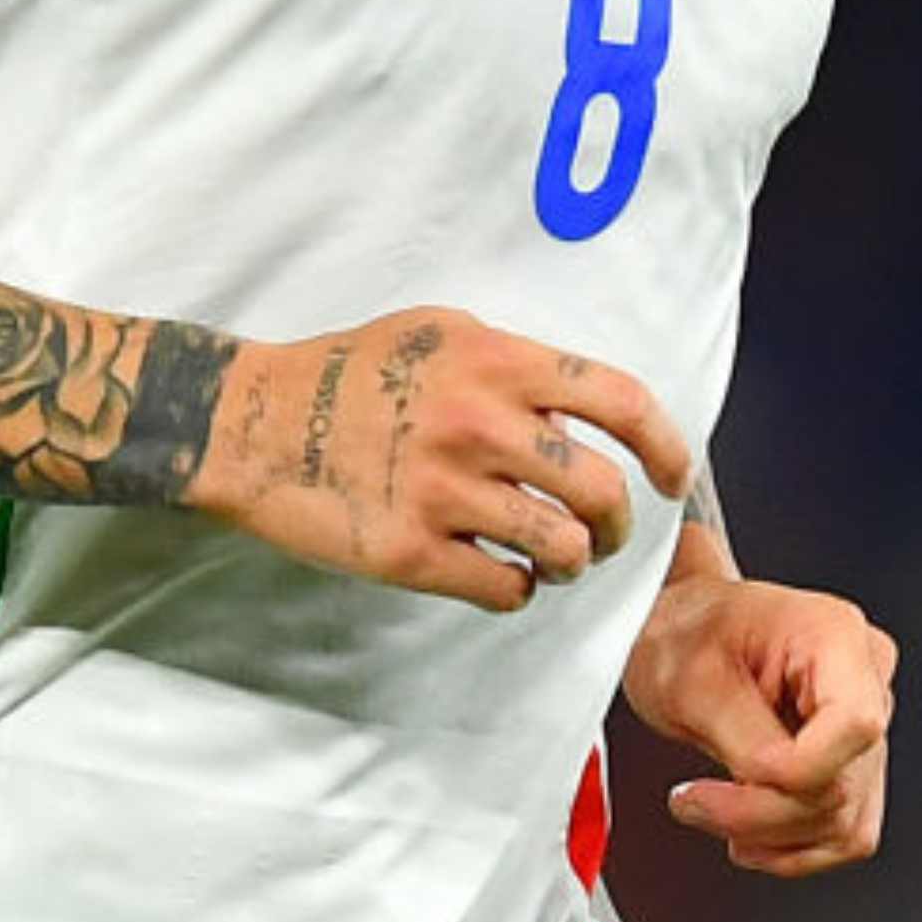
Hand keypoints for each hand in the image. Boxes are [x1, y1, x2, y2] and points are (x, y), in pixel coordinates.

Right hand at [185, 306, 690, 611]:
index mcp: (496, 360)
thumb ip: (513, 364)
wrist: (251, 423)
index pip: (621, 400)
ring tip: (553, 558)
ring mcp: (444, 490)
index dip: (665, 444)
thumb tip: (581, 409)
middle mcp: (480, 422)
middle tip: (602, 535)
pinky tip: (502, 573)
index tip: (670, 476)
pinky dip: (519, 590)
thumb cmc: (349, 371)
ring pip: (561, 548)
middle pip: (602, 489)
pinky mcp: (411, 551)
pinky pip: (505, 588)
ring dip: (571, 562)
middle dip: (617, 525)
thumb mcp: (440, 332)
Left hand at [623, 572, 895, 874]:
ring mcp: (865, 729)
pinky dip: (790, 849)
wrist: (684, 636)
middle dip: (761, 810)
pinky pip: (843, 834)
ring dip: (772, 836)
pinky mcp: (853, 769)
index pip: (854, 725)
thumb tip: (771, 785)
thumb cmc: (686, 635)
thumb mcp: (690, 678)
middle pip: (843, 784)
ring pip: (845, 822)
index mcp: (836, 635)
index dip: (796, 769)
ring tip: (711, 810)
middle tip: (692, 800)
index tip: (735, 772)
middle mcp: (866, 680)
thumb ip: (741, 734)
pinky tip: (745, 831)